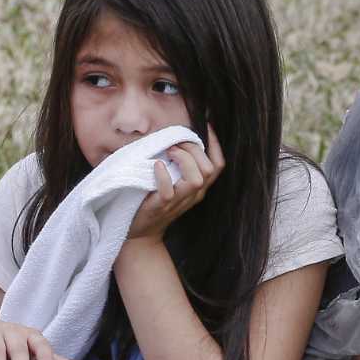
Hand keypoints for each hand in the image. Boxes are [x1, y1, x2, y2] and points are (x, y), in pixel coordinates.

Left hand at [127, 125, 223, 242]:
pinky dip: (163, 176)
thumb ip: (178, 166)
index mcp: (198, 187)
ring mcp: (178, 201)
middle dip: (194, 149)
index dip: (215, 144)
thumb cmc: (154, 202)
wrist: (141, 234)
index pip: (218, 165)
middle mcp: (193, 194)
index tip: (207, 125)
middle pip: (209, 169)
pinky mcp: (161, 207)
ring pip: (196, 179)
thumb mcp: (173, 182)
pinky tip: (156, 165)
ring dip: (184, 160)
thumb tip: (174, 137)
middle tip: (175, 142)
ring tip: (169, 151)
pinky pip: (168, 192)